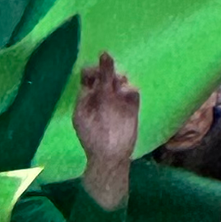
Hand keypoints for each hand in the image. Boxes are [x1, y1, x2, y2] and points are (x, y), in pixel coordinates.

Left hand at [74, 52, 140, 210]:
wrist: (110, 157)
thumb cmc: (93, 135)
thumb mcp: (87, 109)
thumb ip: (95, 87)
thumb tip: (99, 64)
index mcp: (88, 97)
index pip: (90, 75)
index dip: (95, 69)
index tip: (99, 68)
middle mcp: (103, 97)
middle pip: (107, 76)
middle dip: (110, 73)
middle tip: (113, 77)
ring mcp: (118, 103)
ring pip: (122, 82)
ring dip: (122, 80)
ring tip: (121, 84)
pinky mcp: (131, 109)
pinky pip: (133, 92)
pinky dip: (131, 90)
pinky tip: (128, 91)